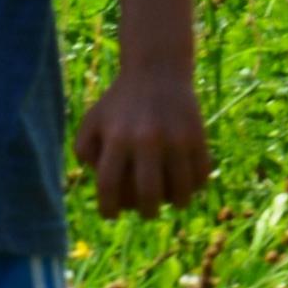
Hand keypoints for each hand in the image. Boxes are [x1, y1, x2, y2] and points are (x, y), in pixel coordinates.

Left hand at [75, 62, 212, 216]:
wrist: (156, 72)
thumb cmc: (118, 105)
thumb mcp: (92, 122)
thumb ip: (85, 153)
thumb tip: (103, 189)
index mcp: (116, 138)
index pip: (109, 186)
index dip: (108, 208)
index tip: (111, 215)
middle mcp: (146, 140)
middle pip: (147, 195)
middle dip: (145, 212)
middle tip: (145, 211)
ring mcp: (175, 139)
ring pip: (180, 191)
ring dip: (174, 203)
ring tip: (168, 199)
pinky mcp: (198, 137)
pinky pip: (201, 176)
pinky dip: (194, 187)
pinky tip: (185, 183)